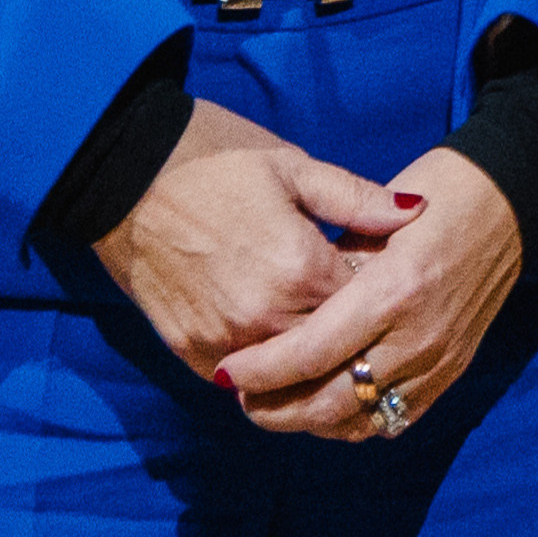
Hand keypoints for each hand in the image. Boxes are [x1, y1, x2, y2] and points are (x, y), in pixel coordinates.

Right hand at [94, 95, 412, 377]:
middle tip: (358, 310)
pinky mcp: (187, 349)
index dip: (378, 293)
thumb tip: (418, 211)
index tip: (383, 276)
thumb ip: (358, 200)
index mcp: (299, 269)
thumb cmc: (211, 158)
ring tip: (322, 328)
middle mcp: (263, 317)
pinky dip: (265, 366)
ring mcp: (221, 339)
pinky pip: (242, 377)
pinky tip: (279, 342)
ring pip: (289, 372)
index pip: (364, 306)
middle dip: (350, 333)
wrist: (119, 174)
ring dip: (309, 357)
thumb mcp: (293, 166)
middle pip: (332, 348)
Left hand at [219, 146, 521, 439]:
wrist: (513, 200)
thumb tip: (274, 313)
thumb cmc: (436, 194)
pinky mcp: (454, 369)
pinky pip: (394, 417)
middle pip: (329, 401)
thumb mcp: (371, 219)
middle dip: (275, 407)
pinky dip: (354, 420)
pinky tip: (327, 404)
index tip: (228, 370)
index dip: (260, 371)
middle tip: (243, 395)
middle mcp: (418, 334)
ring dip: (310, 421)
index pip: (310, 354)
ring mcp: (440, 357)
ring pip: (360, 420)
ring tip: (278, 404)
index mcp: (393, 289)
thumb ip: (326, 271)